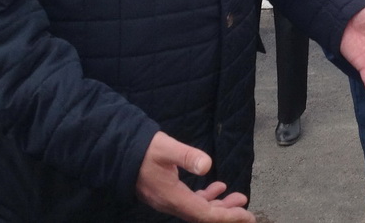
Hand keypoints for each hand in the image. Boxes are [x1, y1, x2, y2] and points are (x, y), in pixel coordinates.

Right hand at [136, 132, 254, 222]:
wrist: (118, 152)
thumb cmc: (143, 149)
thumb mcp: (166, 148)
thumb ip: (187, 156)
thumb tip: (207, 165)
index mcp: (172, 197)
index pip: (204, 214)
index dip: (226, 216)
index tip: (245, 214)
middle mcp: (170, 204)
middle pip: (203, 216)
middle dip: (227, 215)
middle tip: (247, 212)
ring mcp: (168, 200)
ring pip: (197, 210)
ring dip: (218, 206)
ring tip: (238, 198)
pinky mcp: (166, 193)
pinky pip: (190, 202)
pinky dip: (206, 198)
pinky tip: (218, 189)